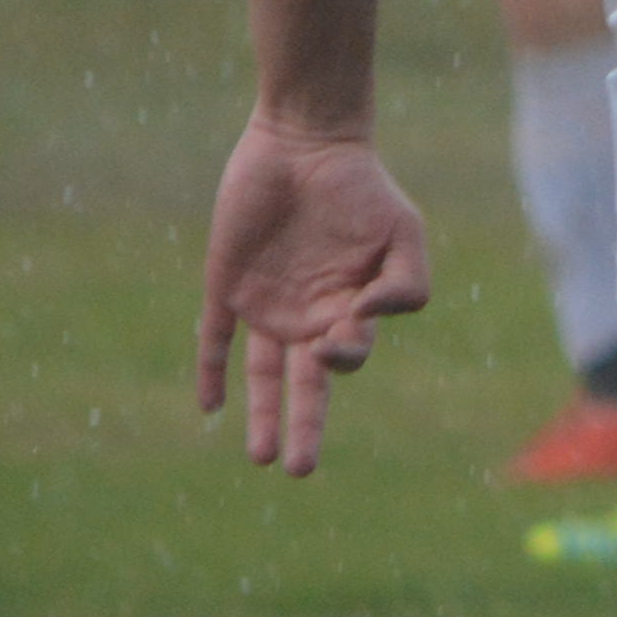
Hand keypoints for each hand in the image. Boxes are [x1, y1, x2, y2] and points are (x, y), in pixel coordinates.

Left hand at [196, 119, 431, 474]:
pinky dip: (211, 371)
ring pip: (262, 373)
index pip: (348, 355)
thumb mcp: (404, 232)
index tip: (348, 324)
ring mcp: (266, 305)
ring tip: (260, 458)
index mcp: (352, 309)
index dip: (347, 353)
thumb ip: (407, 281)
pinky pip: (215, 338)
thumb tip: (374, 320)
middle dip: (304, 428)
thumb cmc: (363, 189)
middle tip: (300, 470)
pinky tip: (209, 406)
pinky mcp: (225, 286)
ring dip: (260, 415)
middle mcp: (309, 316)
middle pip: (306, 386)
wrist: (306, 146)